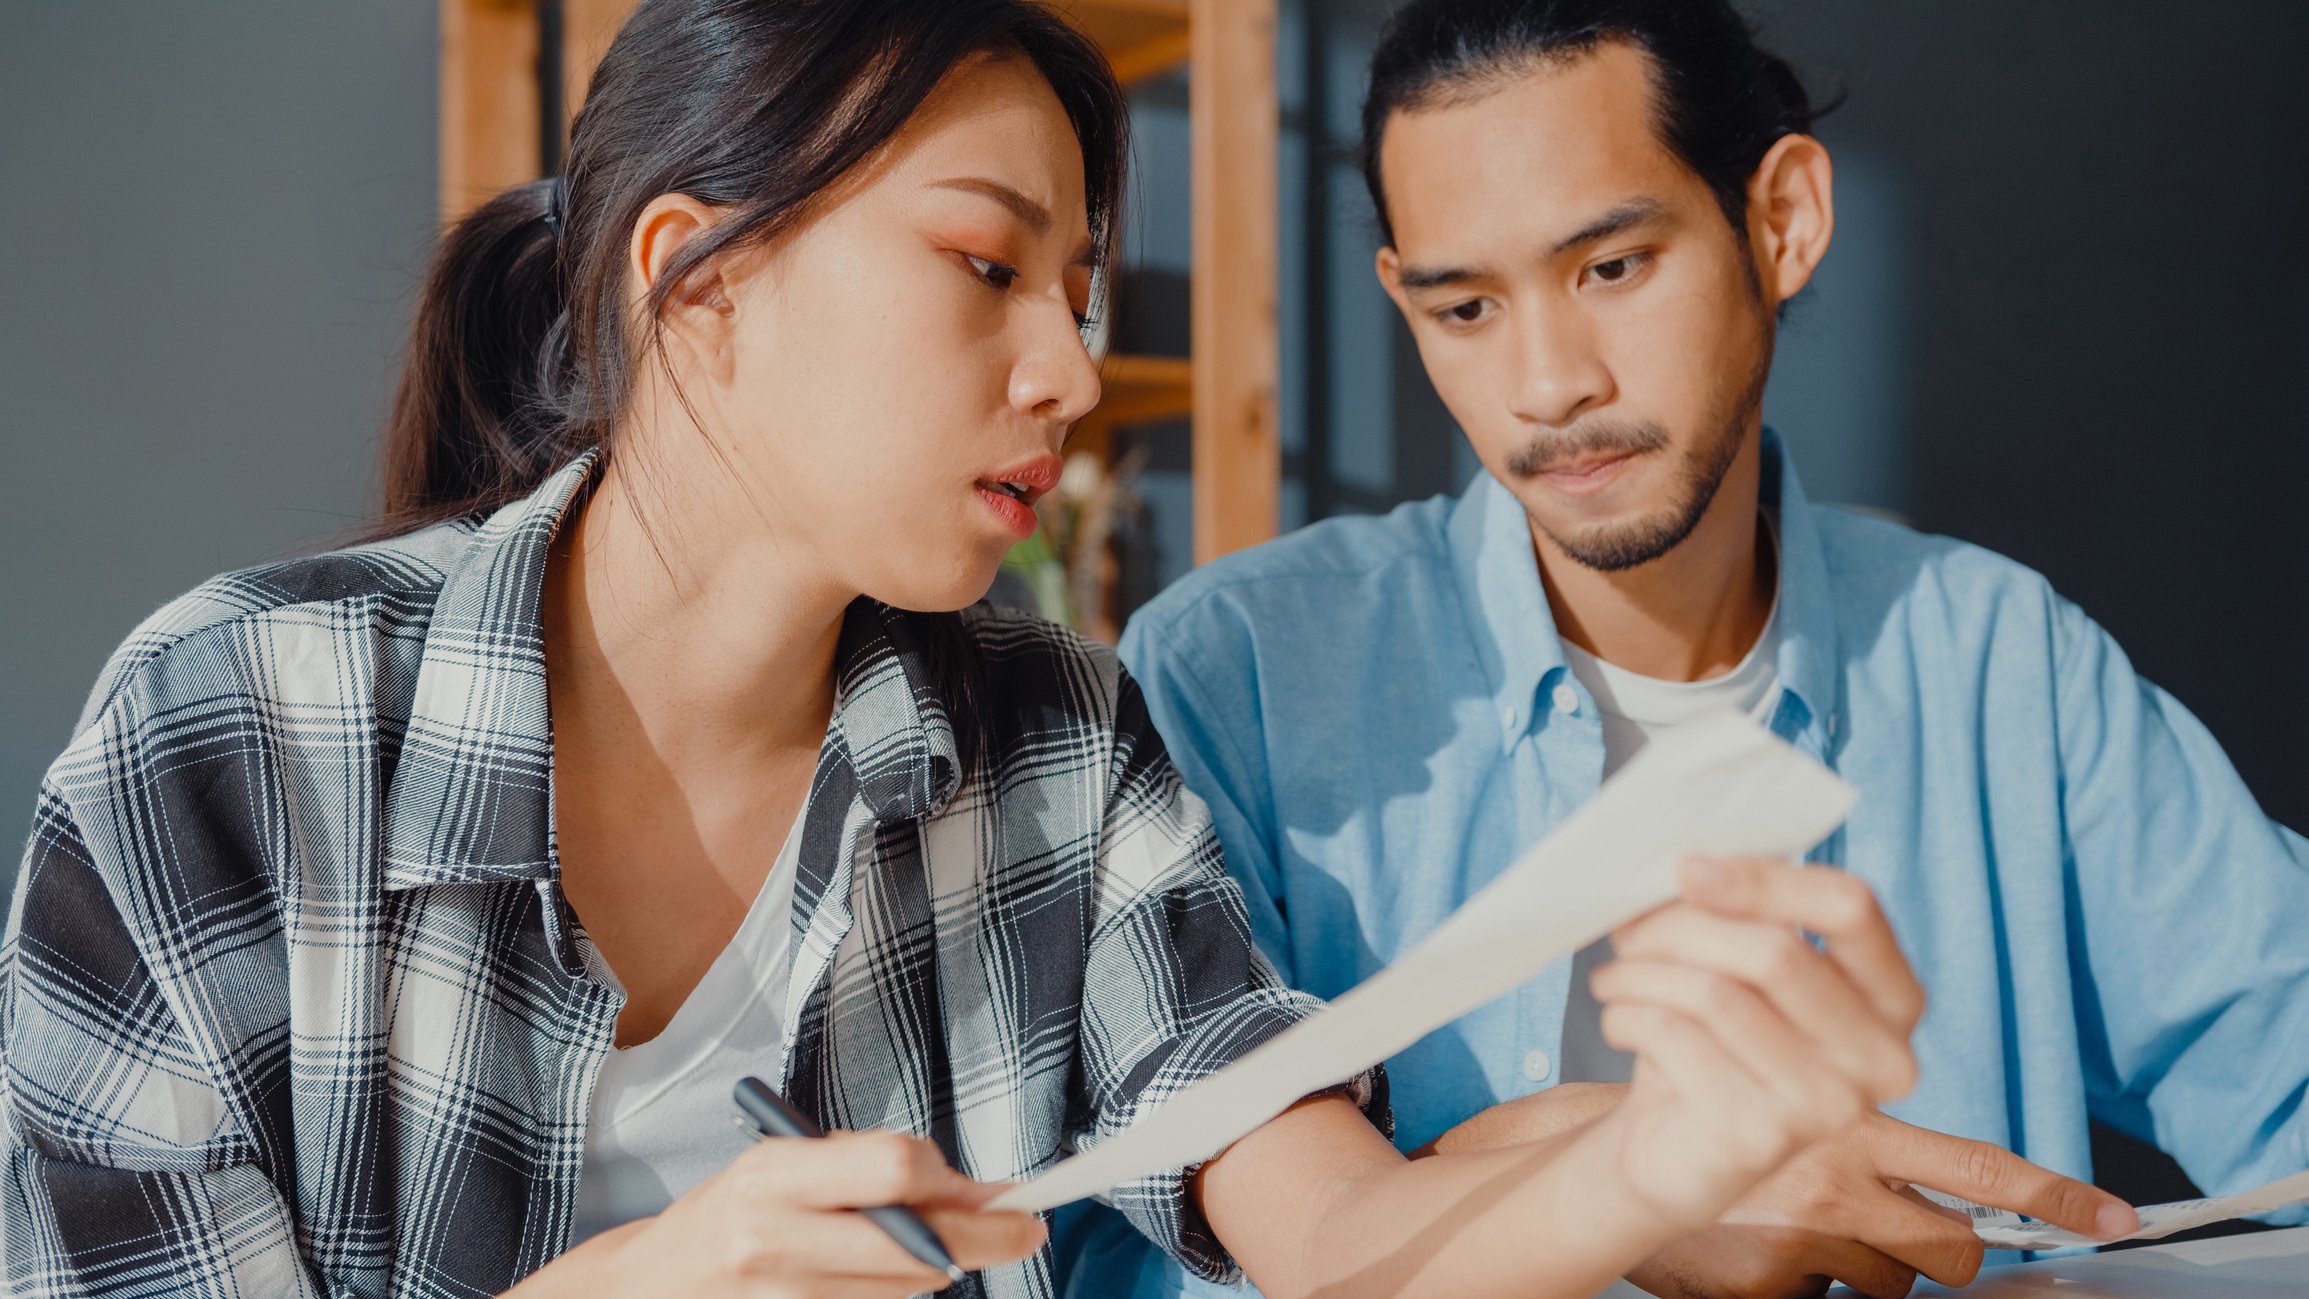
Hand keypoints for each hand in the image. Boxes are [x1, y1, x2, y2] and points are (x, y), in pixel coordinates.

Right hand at [514, 1130, 1044, 1296]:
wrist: (647, 1289)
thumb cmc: (726, 1217)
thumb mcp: (784, 1165)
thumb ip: (869, 1167)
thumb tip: (973, 1188)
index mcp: (774, 1173)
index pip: (893, 1169)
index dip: (955, 1182)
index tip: (995, 1189)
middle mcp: (773, 1238)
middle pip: (914, 1242)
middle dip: (986, 1237)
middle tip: (1026, 1228)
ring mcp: (781, 1297)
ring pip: (904, 1291)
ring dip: (937, 1271)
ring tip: (934, 1250)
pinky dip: (897, 1298)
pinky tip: (889, 1281)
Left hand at [1588, 858, 1925, 1234]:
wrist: (1678, 1150)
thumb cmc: (1715, 1040)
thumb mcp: (1740, 967)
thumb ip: (1741, 910)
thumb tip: (1689, 859)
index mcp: (1894, 998)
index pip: (1851, 908)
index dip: (1764, 878)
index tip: (1685, 867)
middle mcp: (1881, 1058)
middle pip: (1774, 951)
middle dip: (1681, 927)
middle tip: (1627, 930)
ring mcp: (1829, 1106)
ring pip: (1716, 994)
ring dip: (1642, 973)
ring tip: (1613, 977)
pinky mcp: (1763, 1138)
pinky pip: (1677, 1039)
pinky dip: (1628, 1017)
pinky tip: (1619, 1021)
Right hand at [1626, 1110, 2136, 1298]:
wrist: (1619, 1157)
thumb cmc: (1721, 1126)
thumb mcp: (1799, 1109)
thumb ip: (1866, 1141)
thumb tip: (1951, 1197)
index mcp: (1856, 1125)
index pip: (1982, 1166)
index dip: (2056, 1195)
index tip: (2115, 1218)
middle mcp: (1840, 1180)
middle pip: (1955, 1248)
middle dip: (1948, 1254)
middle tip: (1908, 1238)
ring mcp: (1805, 1240)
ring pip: (1891, 1286)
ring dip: (1862, 1268)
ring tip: (1799, 1228)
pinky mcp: (1767, 1288)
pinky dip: (1801, 1287)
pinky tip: (1760, 1253)